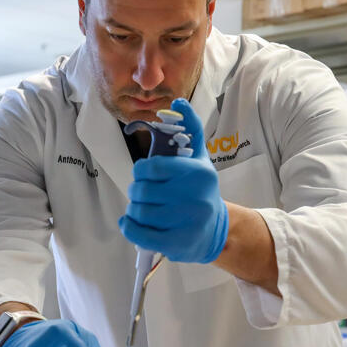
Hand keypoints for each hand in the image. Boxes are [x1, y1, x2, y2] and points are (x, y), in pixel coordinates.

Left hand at [118, 98, 228, 262]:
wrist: (217, 229)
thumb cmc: (200, 189)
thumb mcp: (200, 157)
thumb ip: (190, 128)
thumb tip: (178, 101)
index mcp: (199, 173)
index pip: (151, 168)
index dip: (141, 172)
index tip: (146, 175)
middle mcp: (195, 198)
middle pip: (141, 191)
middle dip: (137, 191)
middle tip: (144, 194)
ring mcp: (186, 223)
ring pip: (138, 212)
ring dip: (133, 210)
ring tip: (142, 209)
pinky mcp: (177, 244)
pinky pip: (138, 234)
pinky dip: (129, 227)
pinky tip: (132, 223)